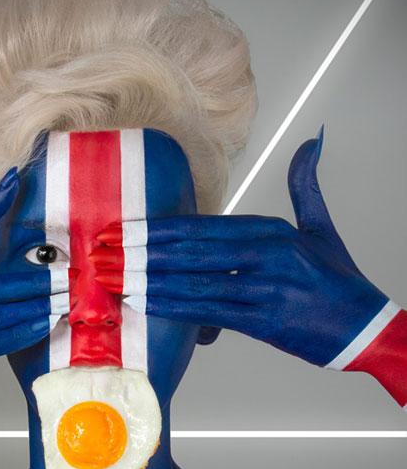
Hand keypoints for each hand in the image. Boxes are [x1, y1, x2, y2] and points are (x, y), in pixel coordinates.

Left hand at [91, 128, 389, 366]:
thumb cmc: (339, 281)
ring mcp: (265, 287)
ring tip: (111, 277)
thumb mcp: (321, 228)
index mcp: (273, 230)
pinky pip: (211, 310)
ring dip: (149, 279)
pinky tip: (146, 303)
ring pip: (196, 279)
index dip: (160, 227)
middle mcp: (268, 253)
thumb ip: (306, 184)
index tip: (124, 228)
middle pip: (193, 249)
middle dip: (142, 250)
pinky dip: (176, 306)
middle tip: (101, 249)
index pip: (205, 226)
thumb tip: (312, 140)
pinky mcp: (265, 319)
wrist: (367, 328)